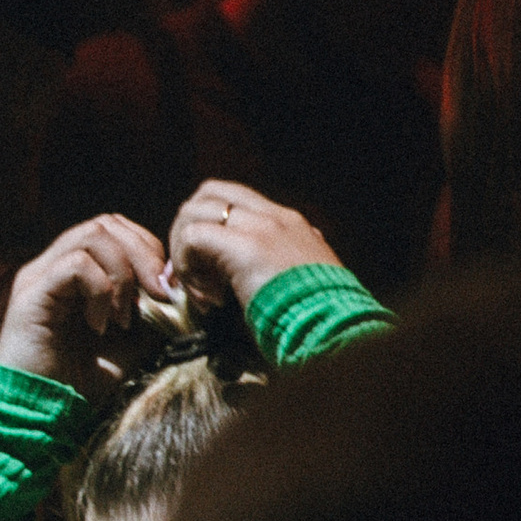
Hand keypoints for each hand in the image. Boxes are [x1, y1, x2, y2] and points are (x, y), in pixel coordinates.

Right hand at [0, 215, 173, 396]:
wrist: (44, 418)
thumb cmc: (83, 385)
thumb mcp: (131, 345)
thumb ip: (152, 314)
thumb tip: (182, 292)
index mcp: (73, 272)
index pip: (114, 229)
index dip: (147, 248)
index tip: (164, 289)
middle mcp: (52, 265)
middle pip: (106, 223)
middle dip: (143, 254)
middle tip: (157, 294)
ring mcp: (38, 276)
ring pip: (92, 236)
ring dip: (123, 274)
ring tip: (124, 316)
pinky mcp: (31, 294)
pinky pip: (75, 265)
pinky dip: (100, 291)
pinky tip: (100, 326)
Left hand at [166, 180, 338, 316]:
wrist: (336, 327)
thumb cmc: (320, 316)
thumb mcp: (304, 280)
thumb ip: (285, 267)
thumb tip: (256, 275)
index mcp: (289, 223)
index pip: (235, 199)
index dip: (211, 227)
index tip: (210, 272)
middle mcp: (274, 217)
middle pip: (210, 193)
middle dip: (188, 229)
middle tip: (192, 273)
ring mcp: (261, 227)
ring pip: (196, 210)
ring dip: (184, 250)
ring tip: (200, 290)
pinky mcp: (247, 246)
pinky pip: (193, 236)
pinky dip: (187, 266)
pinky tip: (207, 298)